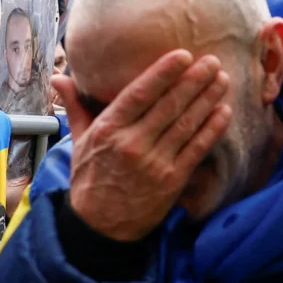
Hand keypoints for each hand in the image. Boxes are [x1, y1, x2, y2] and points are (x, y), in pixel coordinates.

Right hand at [52, 49, 232, 241]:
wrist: (100, 227)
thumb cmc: (90, 180)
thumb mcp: (80, 142)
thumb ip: (75, 106)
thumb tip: (58, 77)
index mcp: (108, 129)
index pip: (139, 94)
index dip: (162, 73)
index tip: (183, 55)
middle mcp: (132, 143)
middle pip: (168, 106)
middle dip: (194, 81)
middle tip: (214, 61)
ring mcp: (155, 163)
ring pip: (186, 125)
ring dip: (207, 100)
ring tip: (223, 80)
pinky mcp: (172, 180)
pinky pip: (196, 150)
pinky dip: (211, 130)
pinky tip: (224, 112)